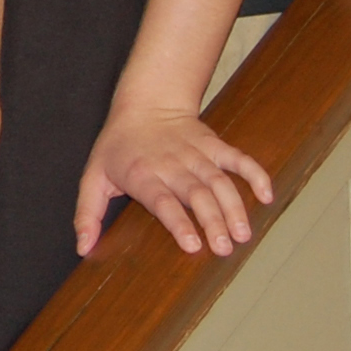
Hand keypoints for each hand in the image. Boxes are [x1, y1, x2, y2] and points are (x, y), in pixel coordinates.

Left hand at [77, 107, 273, 255]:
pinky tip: (267, 194)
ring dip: (234, 207)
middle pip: (196, 194)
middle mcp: (171, 165)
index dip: (179, 222)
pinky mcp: (214, 145)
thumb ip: (87, 213)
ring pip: (220, 181)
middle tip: (225, 248)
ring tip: (243, 234)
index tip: (193, 245)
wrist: (144, 103)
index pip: (163, 201)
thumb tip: (83, 247)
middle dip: (213, 221)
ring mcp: (196, 154)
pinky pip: (238, 158)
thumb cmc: (117, 147)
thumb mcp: (93, 177)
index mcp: (142, 175)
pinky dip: (254, 174)